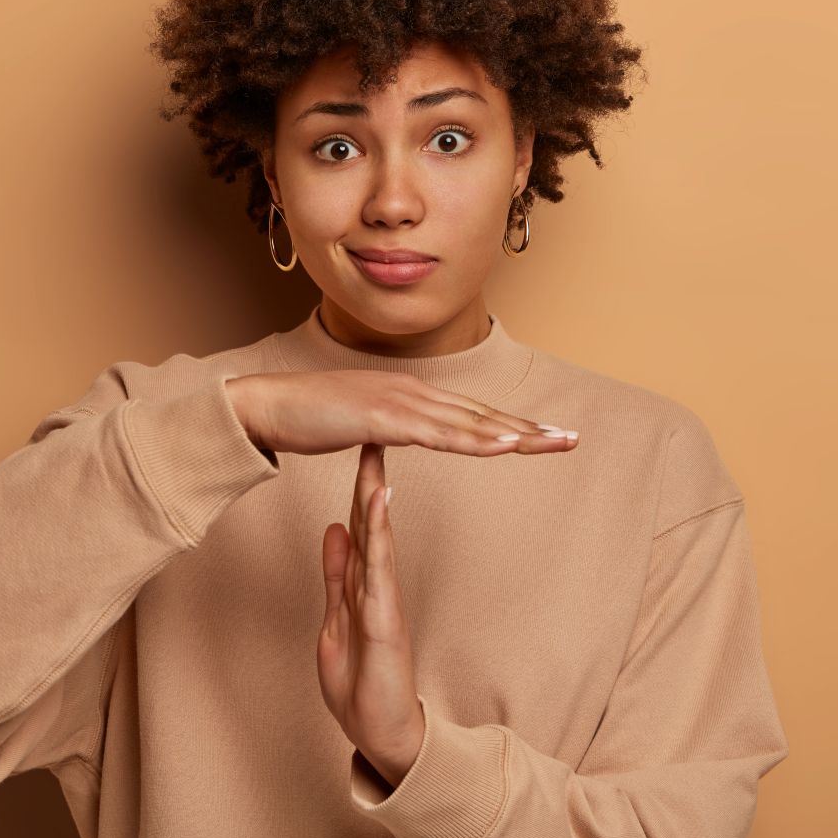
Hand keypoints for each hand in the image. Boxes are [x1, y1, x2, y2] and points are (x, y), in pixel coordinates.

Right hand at [226, 370, 578, 458]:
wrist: (266, 405)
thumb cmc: (305, 416)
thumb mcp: (357, 424)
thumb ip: (384, 430)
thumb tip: (396, 437)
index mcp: (408, 394)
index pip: (469, 413)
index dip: (511, 424)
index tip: (545, 435)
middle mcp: (412, 391)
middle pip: (482, 413)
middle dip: (529, 427)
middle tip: (572, 439)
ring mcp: (400, 401)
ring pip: (469, 422)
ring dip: (515, 433)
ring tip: (552, 443)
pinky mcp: (384, 417)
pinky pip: (439, 433)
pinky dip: (476, 439)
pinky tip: (505, 446)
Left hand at [317, 442, 423, 786]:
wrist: (381, 732)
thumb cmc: (361, 683)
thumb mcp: (335, 618)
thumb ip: (336, 574)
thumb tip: (333, 528)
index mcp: (365, 583)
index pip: (362, 523)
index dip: (359, 482)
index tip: (360, 443)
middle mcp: (379, 584)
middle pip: (373, 520)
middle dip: (371, 475)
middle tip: (374, 429)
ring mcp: (385, 600)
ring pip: (379, 537)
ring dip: (376, 496)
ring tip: (376, 456)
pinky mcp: (386, 619)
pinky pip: (380, 569)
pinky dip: (378, 534)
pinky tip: (377, 506)